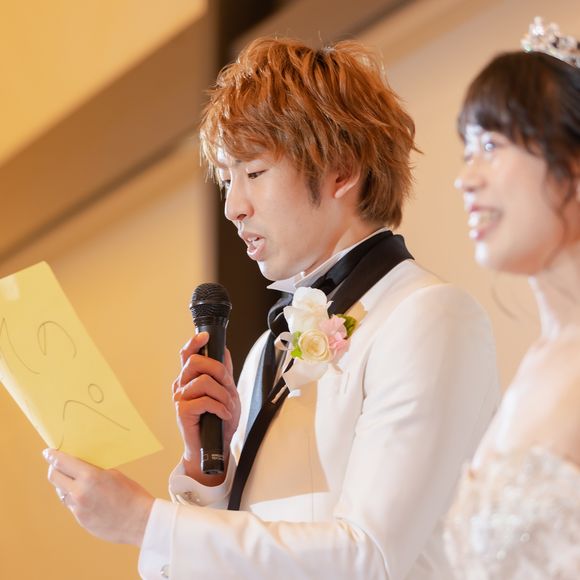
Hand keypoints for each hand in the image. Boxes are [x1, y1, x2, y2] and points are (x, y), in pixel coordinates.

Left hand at [43, 449, 153, 545]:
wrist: (139, 521)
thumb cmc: (131, 494)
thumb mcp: (113, 475)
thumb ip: (94, 471)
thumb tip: (81, 468)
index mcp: (90, 476)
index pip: (62, 462)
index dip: (52, 456)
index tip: (48, 452)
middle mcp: (79, 492)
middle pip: (54, 477)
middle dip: (54, 468)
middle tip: (56, 464)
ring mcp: (78, 508)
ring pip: (61, 492)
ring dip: (64, 484)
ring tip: (73, 480)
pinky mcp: (80, 520)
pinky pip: (71, 505)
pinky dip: (74, 497)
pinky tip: (85, 496)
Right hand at [173, 332, 240, 483]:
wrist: (213, 448)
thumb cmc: (218, 422)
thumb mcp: (226, 393)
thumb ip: (223, 373)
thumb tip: (224, 350)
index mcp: (189, 378)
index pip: (187, 355)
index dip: (194, 343)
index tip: (205, 336)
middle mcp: (181, 385)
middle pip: (196, 362)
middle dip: (218, 370)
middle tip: (227, 386)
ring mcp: (180, 398)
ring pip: (204, 381)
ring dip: (223, 395)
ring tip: (227, 407)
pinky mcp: (182, 412)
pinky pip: (205, 400)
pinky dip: (220, 407)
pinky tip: (223, 415)